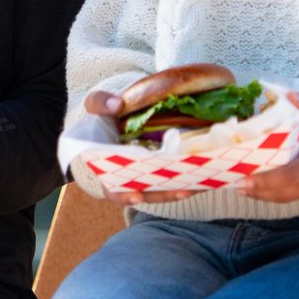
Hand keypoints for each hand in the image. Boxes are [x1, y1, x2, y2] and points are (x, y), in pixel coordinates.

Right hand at [83, 89, 199, 206]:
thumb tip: (116, 104)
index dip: (124, 196)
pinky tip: (203, 178)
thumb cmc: (104, 114)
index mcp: (106, 168)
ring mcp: (145, 175)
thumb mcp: (95, 105)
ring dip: (178, 190)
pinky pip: (173, 180)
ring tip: (195, 185)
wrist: (119, 115)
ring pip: (161, 190)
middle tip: (180, 191)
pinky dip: (186, 180)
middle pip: (144, 194)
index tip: (137, 195)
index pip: (113, 189)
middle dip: (161, 194)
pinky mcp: (160, 170)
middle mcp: (127, 178)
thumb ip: (100, 102)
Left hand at [238, 92, 298, 202]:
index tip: (245, 180)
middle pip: (290, 192)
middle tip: (237, 186)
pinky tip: (272, 186)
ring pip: (297, 197)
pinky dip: (289, 192)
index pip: (292, 176)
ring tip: (248, 186)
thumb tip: (289, 95)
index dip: (266, 182)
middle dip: (262, 192)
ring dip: (272, 194)